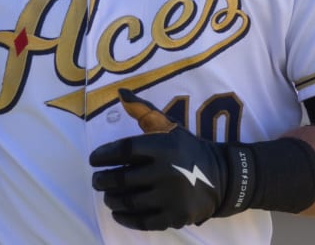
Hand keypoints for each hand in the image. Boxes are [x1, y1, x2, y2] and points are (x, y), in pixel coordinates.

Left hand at [88, 88, 251, 229]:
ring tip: (108, 195)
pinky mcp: (174, 216)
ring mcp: (170, 197)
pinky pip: (142, 221)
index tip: (94, 160)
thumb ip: (144, 111)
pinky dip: (125, 218)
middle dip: (102, 180)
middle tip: (96, 180)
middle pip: (121, 178)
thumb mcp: (169, 127)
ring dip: (111, 199)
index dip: (103, 155)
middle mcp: (166, 171)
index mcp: (163, 147)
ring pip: (128, 201)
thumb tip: (120, 92)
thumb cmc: (187, 150)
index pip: (123, 150)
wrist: (221, 177)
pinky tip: (118, 212)